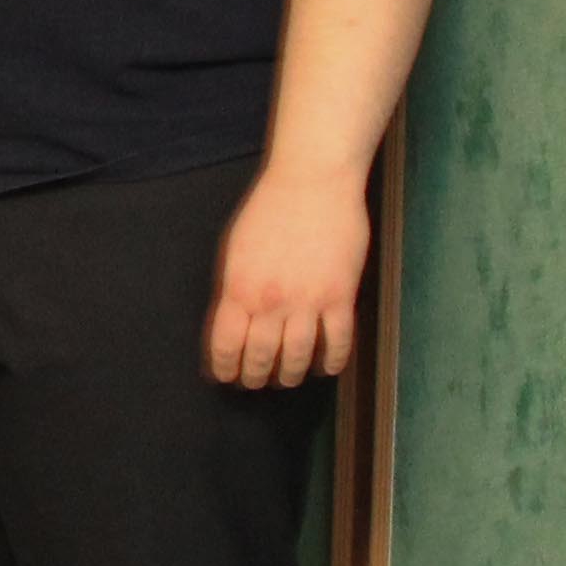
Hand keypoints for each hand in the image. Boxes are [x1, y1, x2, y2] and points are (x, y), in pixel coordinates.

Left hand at [209, 164, 370, 386]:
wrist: (312, 182)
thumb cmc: (269, 209)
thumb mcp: (235, 249)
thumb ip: (233, 288)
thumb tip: (231, 323)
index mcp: (238, 289)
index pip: (226, 345)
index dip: (225, 368)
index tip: (226, 377)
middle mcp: (271, 302)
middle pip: (260, 357)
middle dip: (255, 377)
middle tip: (256, 382)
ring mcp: (308, 301)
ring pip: (297, 357)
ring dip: (290, 375)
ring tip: (286, 378)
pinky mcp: (340, 296)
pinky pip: (338, 342)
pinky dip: (331, 362)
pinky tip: (325, 367)